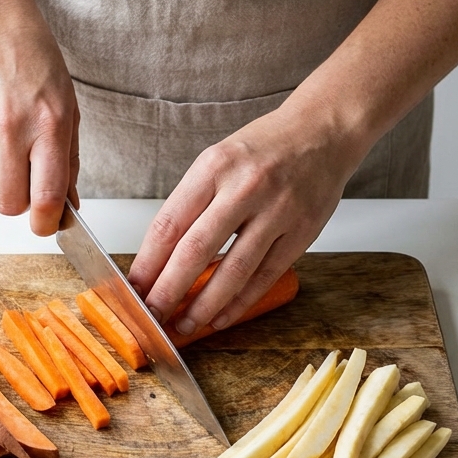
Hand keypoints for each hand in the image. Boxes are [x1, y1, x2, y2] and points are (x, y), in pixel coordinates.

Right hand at [0, 0, 78, 235]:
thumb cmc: (35, 62)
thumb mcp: (67, 108)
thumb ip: (68, 163)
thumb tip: (67, 207)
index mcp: (49, 125)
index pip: (45, 197)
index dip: (45, 223)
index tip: (47, 225)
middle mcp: (12, 127)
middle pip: (9, 204)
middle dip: (20, 203)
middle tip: (27, 182)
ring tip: (8, 144)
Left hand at [126, 103, 365, 335]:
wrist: (324, 131)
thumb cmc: (264, 149)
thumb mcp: (218, 161)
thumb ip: (192, 204)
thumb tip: (160, 258)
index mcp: (214, 167)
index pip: (170, 223)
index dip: (148, 263)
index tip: (134, 288)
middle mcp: (245, 187)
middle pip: (196, 250)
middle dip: (168, 290)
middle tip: (152, 316)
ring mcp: (277, 211)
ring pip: (233, 270)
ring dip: (205, 305)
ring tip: (185, 325)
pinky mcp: (302, 231)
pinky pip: (265, 276)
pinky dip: (240, 302)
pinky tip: (221, 317)